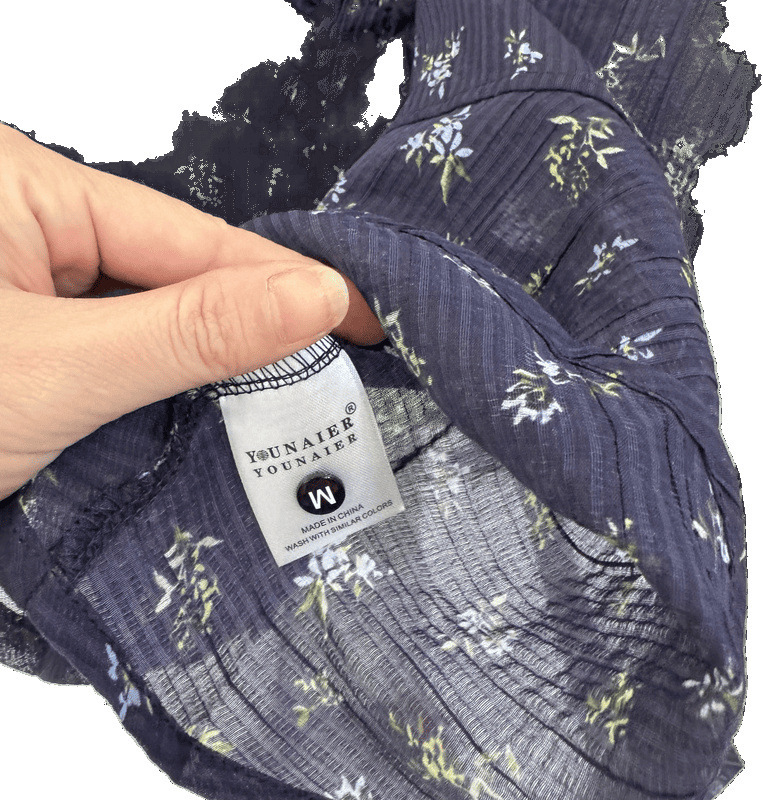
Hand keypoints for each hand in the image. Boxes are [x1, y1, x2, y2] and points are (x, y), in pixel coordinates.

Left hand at [0, 124, 384, 500]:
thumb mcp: (55, 371)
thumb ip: (189, 332)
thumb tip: (313, 299)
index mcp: (23, 191)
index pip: (191, 237)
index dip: (283, 282)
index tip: (360, 317)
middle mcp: (27, 231)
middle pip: (176, 278)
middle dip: (253, 332)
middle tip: (338, 371)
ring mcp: (28, 294)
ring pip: (153, 325)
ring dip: (212, 370)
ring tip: (291, 403)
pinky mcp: (32, 349)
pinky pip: (122, 360)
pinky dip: (167, 395)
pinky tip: (213, 419)